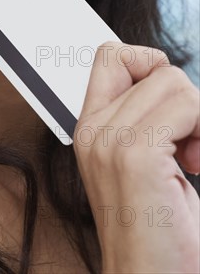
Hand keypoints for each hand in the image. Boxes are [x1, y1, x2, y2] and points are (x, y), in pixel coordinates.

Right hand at [73, 41, 199, 273]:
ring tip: (193, 156)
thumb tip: (165, 75)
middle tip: (189, 143)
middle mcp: (94, 129)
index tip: (170, 105)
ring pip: (174, 81)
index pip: (111, 55)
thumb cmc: (155, 224)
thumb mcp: (138, 159)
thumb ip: (141, 115)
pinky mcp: (135, 154)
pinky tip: (196, 165)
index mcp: (91, 126)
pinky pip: (188, 106)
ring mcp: (110, 140)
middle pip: (157, 68)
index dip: (148, 64)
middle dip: (188, 101)